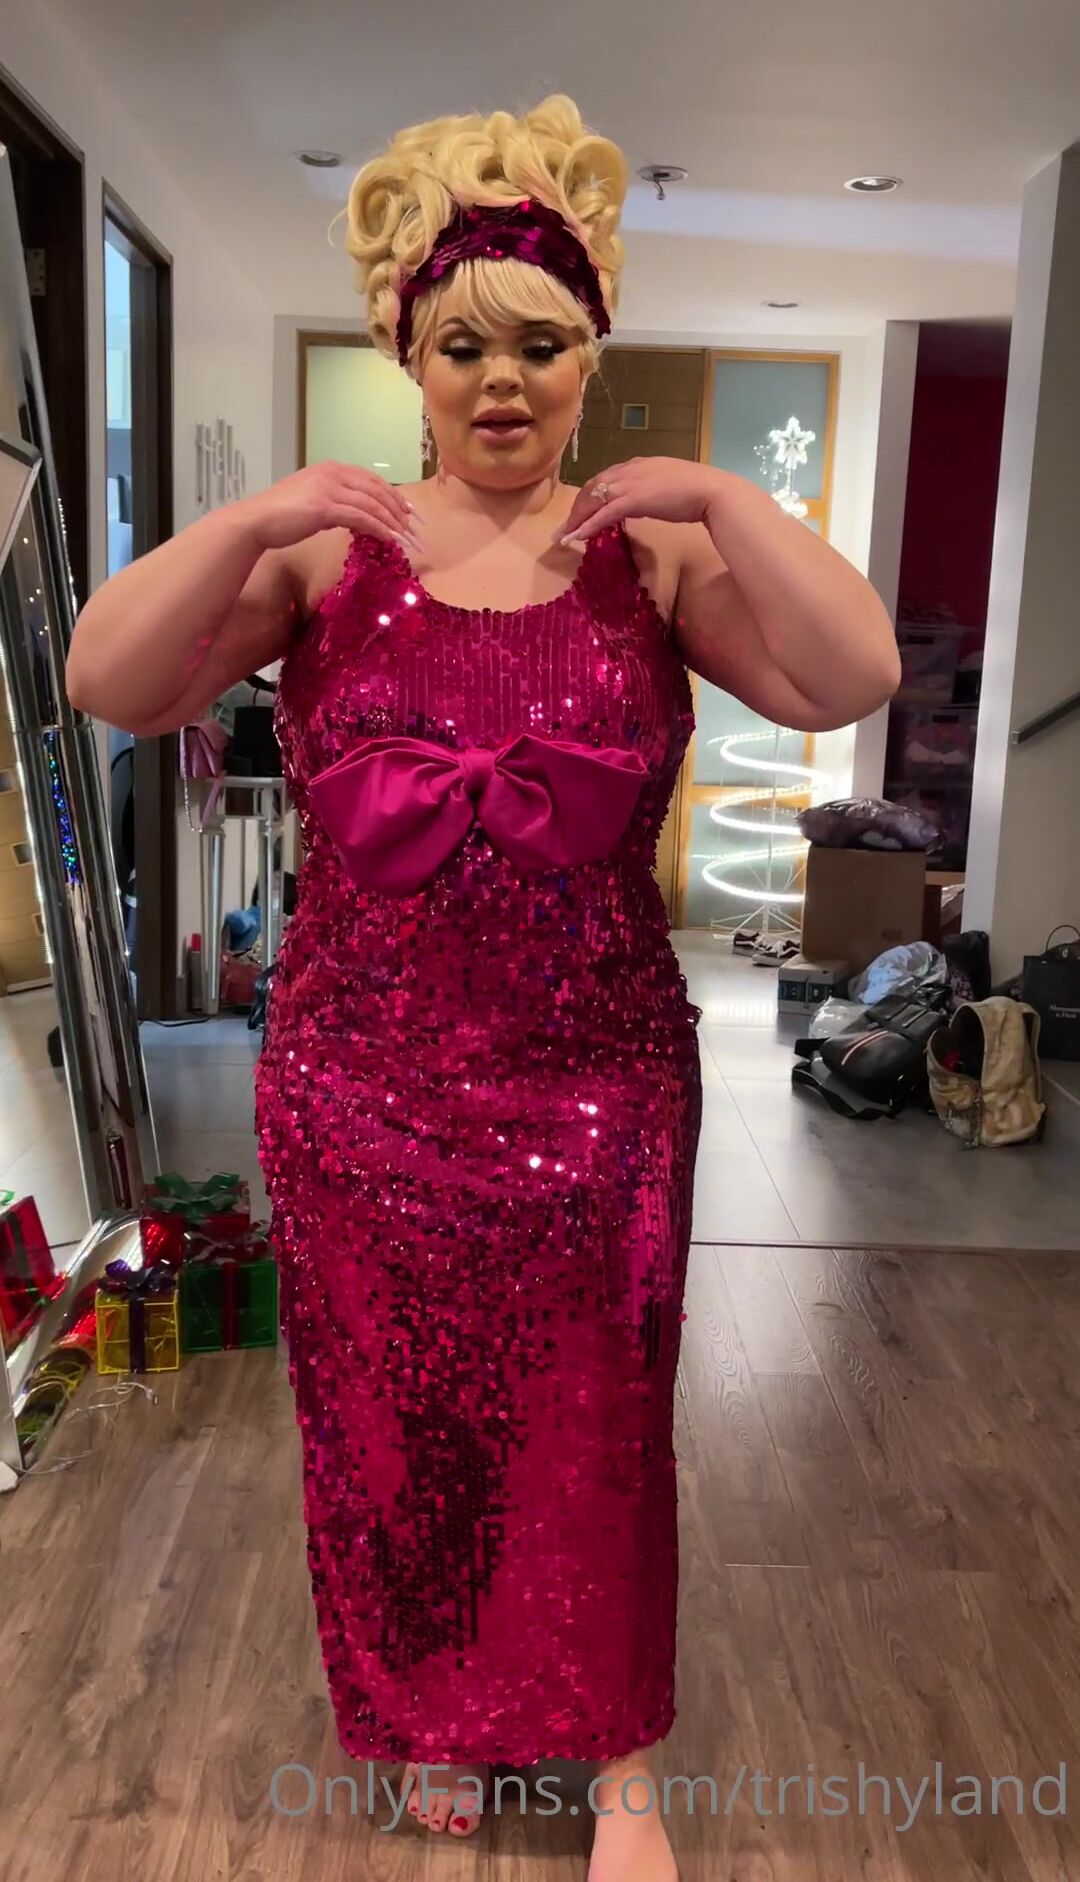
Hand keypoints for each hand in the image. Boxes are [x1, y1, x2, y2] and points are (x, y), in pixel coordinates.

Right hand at [235, 461, 421, 554]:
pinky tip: (391, 540)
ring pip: (373, 504)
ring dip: (394, 523)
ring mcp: (329, 488)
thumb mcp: (312, 503)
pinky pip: (362, 517)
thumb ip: (334, 505)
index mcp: (331, 469)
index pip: (372, 480)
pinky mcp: (325, 506)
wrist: (256, 520)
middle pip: (378, 489)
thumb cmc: (280, 516)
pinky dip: (380, 529)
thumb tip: (354, 518)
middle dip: (400, 510)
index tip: (410, 513)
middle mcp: (333, 473)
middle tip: (416, 529)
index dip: (394, 496)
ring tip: (408, 539)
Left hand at [558, 458, 719, 545]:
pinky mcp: (634, 499)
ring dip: (577, 518)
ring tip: (566, 535)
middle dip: (577, 507)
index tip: (582, 511)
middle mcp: (629, 469)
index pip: (605, 478)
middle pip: (593, 486)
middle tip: (566, 526)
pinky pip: (604, 513)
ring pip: (594, 499)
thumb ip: (650, 490)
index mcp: (637, 464)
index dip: (590, 495)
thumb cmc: (697, 491)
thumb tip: (642, 503)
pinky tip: (578, 537)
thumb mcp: (667, 486)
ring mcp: (630, 483)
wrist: (711, 491)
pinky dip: (588, 525)